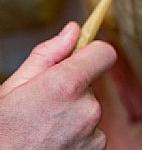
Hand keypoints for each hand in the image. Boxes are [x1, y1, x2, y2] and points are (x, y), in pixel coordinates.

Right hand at [0, 22, 116, 149]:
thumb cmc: (3, 132)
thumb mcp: (15, 85)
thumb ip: (49, 54)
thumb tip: (72, 30)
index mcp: (66, 85)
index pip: (104, 53)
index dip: (93, 52)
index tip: (82, 57)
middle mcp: (86, 109)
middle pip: (91, 84)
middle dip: (72, 89)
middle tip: (44, 105)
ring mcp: (93, 133)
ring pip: (89, 109)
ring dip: (74, 114)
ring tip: (45, 128)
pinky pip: (91, 132)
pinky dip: (77, 135)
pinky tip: (54, 142)